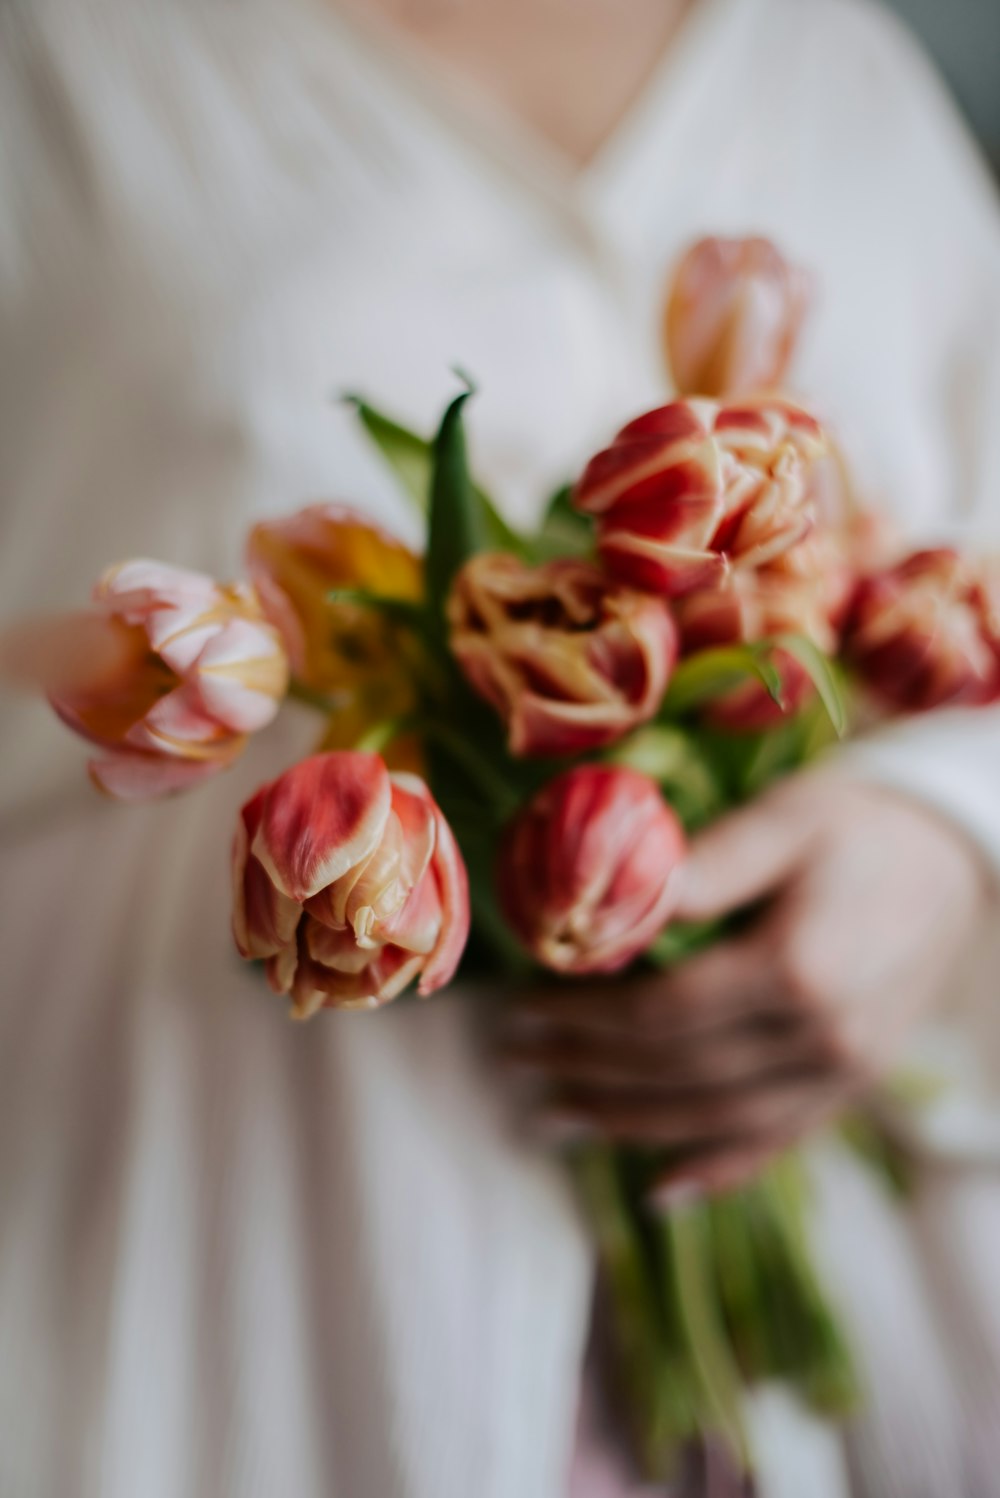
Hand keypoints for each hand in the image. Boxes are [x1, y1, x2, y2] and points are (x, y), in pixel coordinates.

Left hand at [501, 775, 989, 1197]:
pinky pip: (776, 1141)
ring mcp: (844, 1072)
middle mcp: (825, 1037)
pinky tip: (658, 1190)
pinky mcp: (853, 1083)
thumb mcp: (783, 819)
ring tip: (555, 1116)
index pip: (664, 1014)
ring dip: (628, 1124)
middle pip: (680, 1072)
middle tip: (517, 1056)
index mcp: (800, 968)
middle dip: (588, 1070)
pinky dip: (714, 1168)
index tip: (523, 1008)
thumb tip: (613, 905)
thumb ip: (704, 867)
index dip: (585, 1020)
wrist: (952, 853)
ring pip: (717, 1119)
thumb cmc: (858, 823)